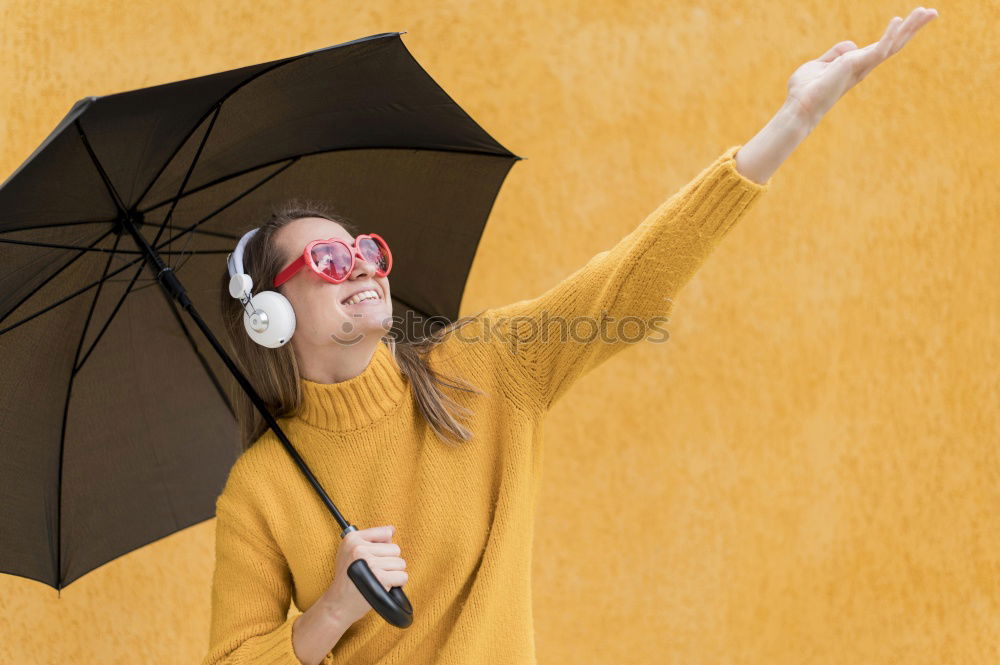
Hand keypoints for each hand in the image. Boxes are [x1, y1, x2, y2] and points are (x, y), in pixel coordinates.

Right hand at [321, 524, 408, 626]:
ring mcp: (370, 563)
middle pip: (395, 549)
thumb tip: (392, 530)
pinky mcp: (380, 578)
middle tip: (374, 572)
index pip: (385, 533)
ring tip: (378, 579)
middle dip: (389, 561)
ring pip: (400, 563)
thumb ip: (370, 540)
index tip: (375, 556)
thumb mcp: (349, 552)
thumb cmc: (347, 578)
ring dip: (393, 573)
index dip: (384, 547)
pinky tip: (385, 586)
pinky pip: (402, 576)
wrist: (338, 604)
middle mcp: (360, 549)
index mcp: (352, 539)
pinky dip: (398, 583)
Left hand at [784, 7, 938, 123]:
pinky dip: (888, 35)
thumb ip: (834, 54)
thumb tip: (852, 44)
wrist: (799, 106)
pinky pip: (878, 48)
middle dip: (913, 28)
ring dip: (910, 27)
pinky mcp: (856, 65)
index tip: (908, 18)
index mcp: (857, 64)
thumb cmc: (805, 90)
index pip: (882, 45)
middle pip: (895, 43)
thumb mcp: (819, 65)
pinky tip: (897, 20)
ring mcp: (861, 66)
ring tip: (927, 12)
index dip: (896, 32)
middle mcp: (863, 65)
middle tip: (932, 12)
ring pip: (893, 44)